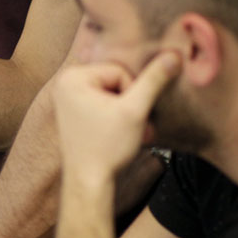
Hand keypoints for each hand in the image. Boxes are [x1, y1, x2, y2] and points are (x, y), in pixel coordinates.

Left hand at [52, 52, 181, 185]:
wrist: (89, 182)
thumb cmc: (107, 148)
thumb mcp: (135, 110)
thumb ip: (154, 81)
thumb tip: (173, 55)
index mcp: (72, 77)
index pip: (119, 70)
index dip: (133, 93)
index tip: (130, 116)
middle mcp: (64, 82)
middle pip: (114, 79)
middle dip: (130, 102)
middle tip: (134, 125)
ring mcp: (67, 97)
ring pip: (112, 91)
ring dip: (126, 110)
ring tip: (128, 131)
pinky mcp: (73, 110)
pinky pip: (102, 101)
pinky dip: (116, 115)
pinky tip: (120, 133)